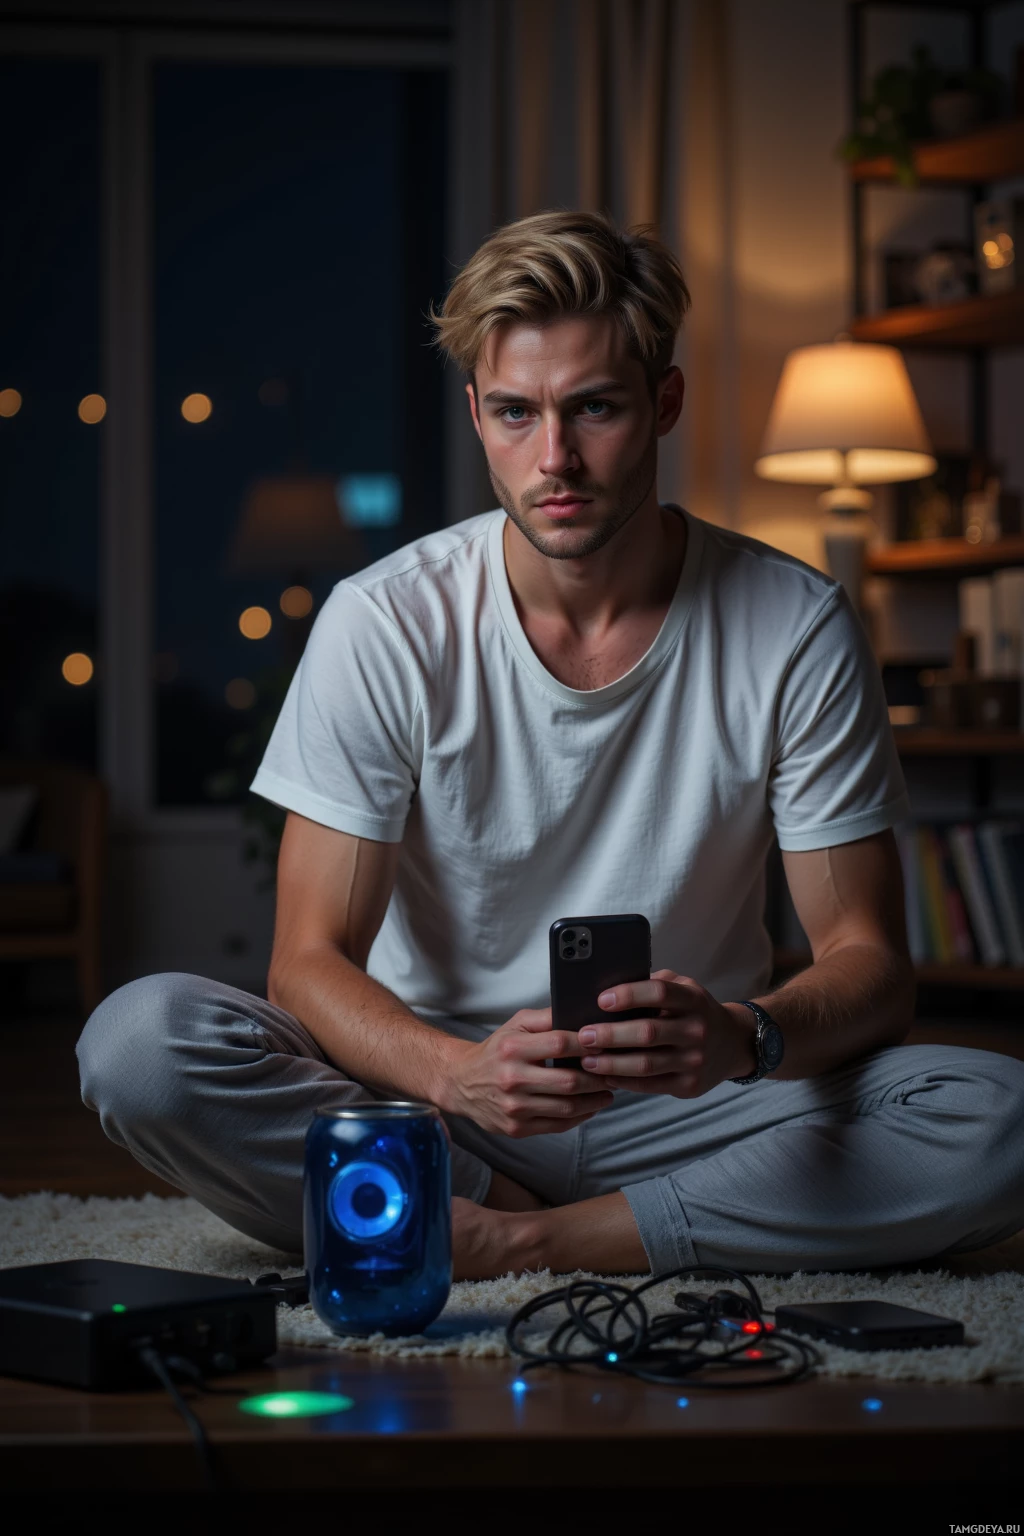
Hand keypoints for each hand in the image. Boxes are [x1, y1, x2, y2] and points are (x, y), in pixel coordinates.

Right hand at [446, 1007, 613, 1137]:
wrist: (461, 1083)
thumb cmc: (496, 1050)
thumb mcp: (515, 1025)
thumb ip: (546, 1018)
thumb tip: (581, 1013)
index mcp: (513, 1049)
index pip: (561, 1043)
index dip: (588, 1043)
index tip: (607, 1043)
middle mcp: (512, 1079)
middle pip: (569, 1080)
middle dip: (598, 1077)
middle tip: (615, 1071)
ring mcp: (514, 1107)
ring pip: (567, 1107)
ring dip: (595, 1099)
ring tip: (609, 1091)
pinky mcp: (516, 1128)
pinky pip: (557, 1125)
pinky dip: (580, 1116)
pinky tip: (591, 1107)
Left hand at [578, 970, 755, 1096]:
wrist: (732, 1044)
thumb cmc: (693, 1011)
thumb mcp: (682, 988)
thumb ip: (652, 984)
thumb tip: (607, 986)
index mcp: (692, 999)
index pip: (660, 992)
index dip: (629, 995)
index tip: (600, 1000)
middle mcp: (696, 1029)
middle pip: (648, 1032)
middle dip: (611, 1035)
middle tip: (583, 1035)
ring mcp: (695, 1060)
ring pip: (646, 1064)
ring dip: (611, 1063)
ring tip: (585, 1060)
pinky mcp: (689, 1085)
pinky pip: (651, 1085)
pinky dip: (624, 1081)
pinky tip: (604, 1076)